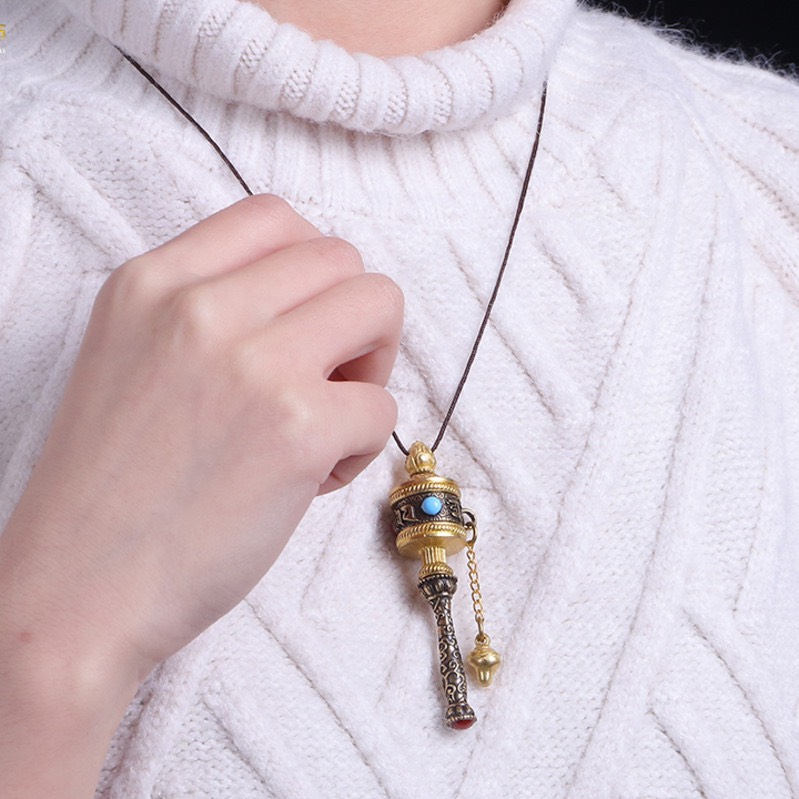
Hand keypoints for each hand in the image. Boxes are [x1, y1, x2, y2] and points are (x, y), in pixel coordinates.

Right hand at [0, 195, 401, 795]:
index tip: (308, 320)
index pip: (277, 217)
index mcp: (154, 282)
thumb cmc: (109, 490)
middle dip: (354, 319)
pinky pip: (383, 408)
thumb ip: (212, 314)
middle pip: (342, 258)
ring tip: (326, 422)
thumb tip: (312, 306)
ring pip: (380, 305)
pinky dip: (362, 445)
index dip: (313, 268)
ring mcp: (253, 365)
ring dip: (371, 366)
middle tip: (327, 380)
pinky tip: (312, 479)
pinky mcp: (297, 431)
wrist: (73, 593)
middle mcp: (202, 307)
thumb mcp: (131, 358)